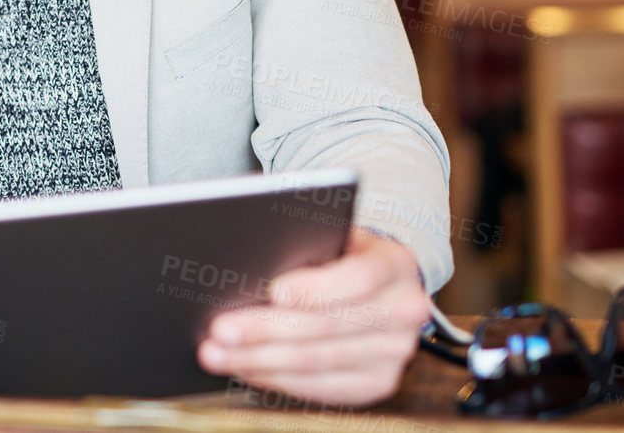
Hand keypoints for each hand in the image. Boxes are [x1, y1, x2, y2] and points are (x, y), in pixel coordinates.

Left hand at [196, 228, 429, 406]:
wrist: (379, 284)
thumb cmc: (341, 253)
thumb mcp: (331, 235)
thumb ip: (304, 247)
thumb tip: (249, 268)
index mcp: (394, 264)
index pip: (358, 277)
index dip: (315, 288)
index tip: (273, 293)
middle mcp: (405, 311)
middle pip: (329, 326)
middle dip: (267, 329)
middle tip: (220, 329)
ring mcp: (394, 352)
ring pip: (318, 361)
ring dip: (260, 360)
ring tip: (218, 353)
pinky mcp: (378, 382)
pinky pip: (321, 387)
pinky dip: (276, 379)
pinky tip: (244, 369)